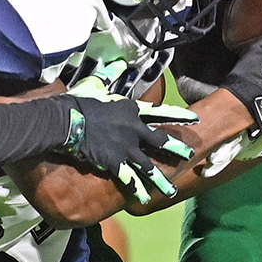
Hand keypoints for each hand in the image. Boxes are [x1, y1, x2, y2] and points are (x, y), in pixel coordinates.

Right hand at [59, 65, 196, 201]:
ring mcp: (126, 148)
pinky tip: (144, 199)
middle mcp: (134, 130)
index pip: (161, 112)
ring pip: (149, 167)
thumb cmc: (80, 101)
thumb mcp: (96, 84)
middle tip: (190, 156)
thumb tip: (118, 63)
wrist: (66, 121)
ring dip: (162, 180)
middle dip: (177, 149)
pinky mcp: (114, 162)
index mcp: (132, 110)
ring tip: (173, 190)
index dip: (180, 116)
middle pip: (161, 141)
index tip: (196, 119)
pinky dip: (137, 190)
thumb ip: (110, 75)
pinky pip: (129, 179)